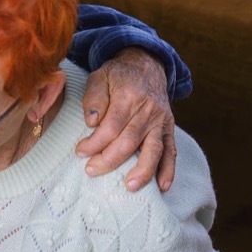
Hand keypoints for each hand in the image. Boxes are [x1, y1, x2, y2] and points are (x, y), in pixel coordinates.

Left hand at [75, 47, 176, 191]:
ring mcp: (160, 121)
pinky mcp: (168, 129)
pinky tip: (162, 186)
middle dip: (109, 159)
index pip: (111, 126)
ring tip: (130, 186)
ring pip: (153, 149)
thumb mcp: (100, 76)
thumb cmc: (119, 75)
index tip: (80, 152)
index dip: (95, 142)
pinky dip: (168, 169)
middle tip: (92, 170)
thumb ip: (94, 97)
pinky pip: (171, 151)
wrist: (148, 65)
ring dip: (143, 170)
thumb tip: (91, 122)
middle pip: (129, 141)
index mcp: (129, 97)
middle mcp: (148, 111)